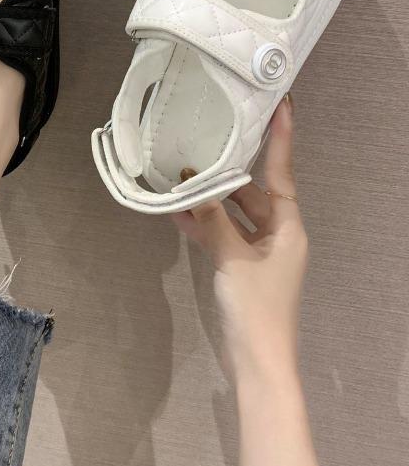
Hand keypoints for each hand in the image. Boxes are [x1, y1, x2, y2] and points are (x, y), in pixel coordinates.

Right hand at [173, 96, 305, 384]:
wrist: (256, 359)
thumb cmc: (255, 306)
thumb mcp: (232, 258)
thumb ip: (212, 219)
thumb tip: (191, 184)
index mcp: (288, 227)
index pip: (281, 173)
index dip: (280, 139)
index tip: (281, 106)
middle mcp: (278, 233)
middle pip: (252, 192)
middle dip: (227, 171)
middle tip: (206, 140)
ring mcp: (258, 251)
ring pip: (233, 213)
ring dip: (210, 199)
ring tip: (181, 173)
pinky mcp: (241, 266)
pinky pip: (222, 235)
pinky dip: (203, 224)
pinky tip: (176, 211)